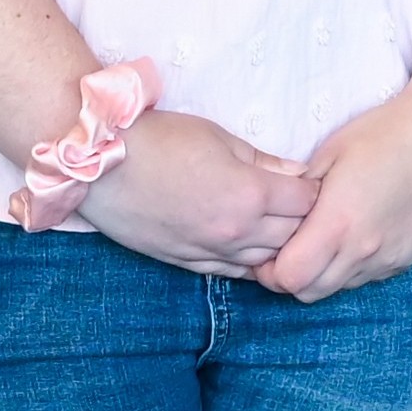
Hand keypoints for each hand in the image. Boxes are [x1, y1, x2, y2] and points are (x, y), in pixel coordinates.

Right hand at [77, 108, 318, 277]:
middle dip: (301, 219)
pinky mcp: (187, 263)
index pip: (306, 203)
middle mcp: (235, 232)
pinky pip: (233, 273)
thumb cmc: (159, 140)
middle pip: (292, 236)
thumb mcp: (219, 137)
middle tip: (298, 202)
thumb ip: (263, 161)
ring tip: (276, 223)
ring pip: (265, 261)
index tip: (309, 180)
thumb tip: (297, 174)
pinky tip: (249, 245)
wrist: (99, 166)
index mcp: (249, 195)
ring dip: (277, 244)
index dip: (312, 190)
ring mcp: (210, 252)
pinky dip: (248, 261)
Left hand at [261, 78, 411, 302]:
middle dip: (293, 275)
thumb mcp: (329, 154)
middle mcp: (363, 251)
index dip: (270, 269)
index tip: (269, 249)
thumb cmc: (384, 133)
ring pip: (340, 287)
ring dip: (324, 272)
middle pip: (309, 293)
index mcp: (337, 224)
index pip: (288, 278)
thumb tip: (275, 216)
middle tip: (292, 246)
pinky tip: (359, 233)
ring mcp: (388, 259)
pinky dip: (353, 266)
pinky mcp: (407, 258)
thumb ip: (298, 194)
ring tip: (328, 235)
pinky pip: (368, 277)